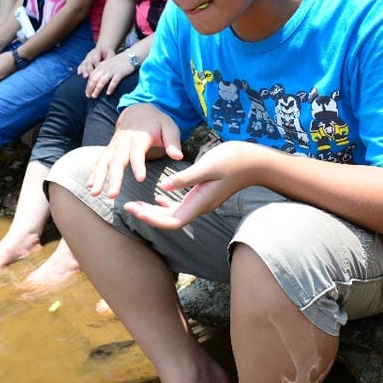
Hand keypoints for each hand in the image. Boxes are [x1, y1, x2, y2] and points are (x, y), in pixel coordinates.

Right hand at [77, 45, 111, 77]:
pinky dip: (80, 69)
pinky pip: (81, 65)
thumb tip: (109, 68)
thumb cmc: (107, 53)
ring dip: (84, 71)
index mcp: (97, 51)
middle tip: (91, 76)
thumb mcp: (110, 54)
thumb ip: (109, 60)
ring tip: (85, 76)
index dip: (96, 66)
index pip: (95, 60)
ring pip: (84, 64)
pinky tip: (79, 73)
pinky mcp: (84, 62)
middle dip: (89, 70)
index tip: (100, 72)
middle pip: (88, 62)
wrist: (103, 49)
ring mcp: (87, 58)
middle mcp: (90, 54)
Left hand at [85, 52, 134, 97]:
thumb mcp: (107, 65)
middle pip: (94, 79)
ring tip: (94, 96)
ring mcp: (112, 70)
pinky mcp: (120, 73)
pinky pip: (114, 81)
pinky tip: (108, 93)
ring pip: (102, 81)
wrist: (130, 56)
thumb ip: (101, 71)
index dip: (88, 85)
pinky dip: (110, 87)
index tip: (86, 93)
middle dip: (90, 88)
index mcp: (100, 66)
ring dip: (97, 89)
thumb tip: (96, 82)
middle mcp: (104, 68)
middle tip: (88, 96)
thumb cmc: (119, 62)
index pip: (91, 77)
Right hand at [88, 104, 181, 197]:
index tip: (140, 178)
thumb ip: (173, 142)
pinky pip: (99, 161)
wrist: (138, 111)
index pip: (137, 152)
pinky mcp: (109, 151)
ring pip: (103, 162)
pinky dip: (93, 173)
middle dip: (113, 178)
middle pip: (117, 161)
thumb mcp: (169, 127)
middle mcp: (123, 143)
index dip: (138, 165)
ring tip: (94, 194)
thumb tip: (178, 156)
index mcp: (139, 137)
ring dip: (98, 178)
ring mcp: (114, 147)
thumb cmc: (157, 123)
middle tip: (112, 195)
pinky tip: (90, 186)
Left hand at [122, 141, 257, 228]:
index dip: (152, 219)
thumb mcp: (207, 166)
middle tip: (128, 207)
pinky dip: (167, 203)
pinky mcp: (203, 193)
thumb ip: (185, 178)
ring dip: (155, 210)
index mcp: (199, 202)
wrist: (255, 161)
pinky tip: (159, 197)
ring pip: (174, 213)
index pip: (172, 221)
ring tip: (136, 204)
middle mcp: (200, 206)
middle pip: (170, 220)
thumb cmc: (233, 160)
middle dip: (148, 216)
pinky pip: (181, 204)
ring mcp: (202, 201)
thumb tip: (163, 188)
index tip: (135, 210)